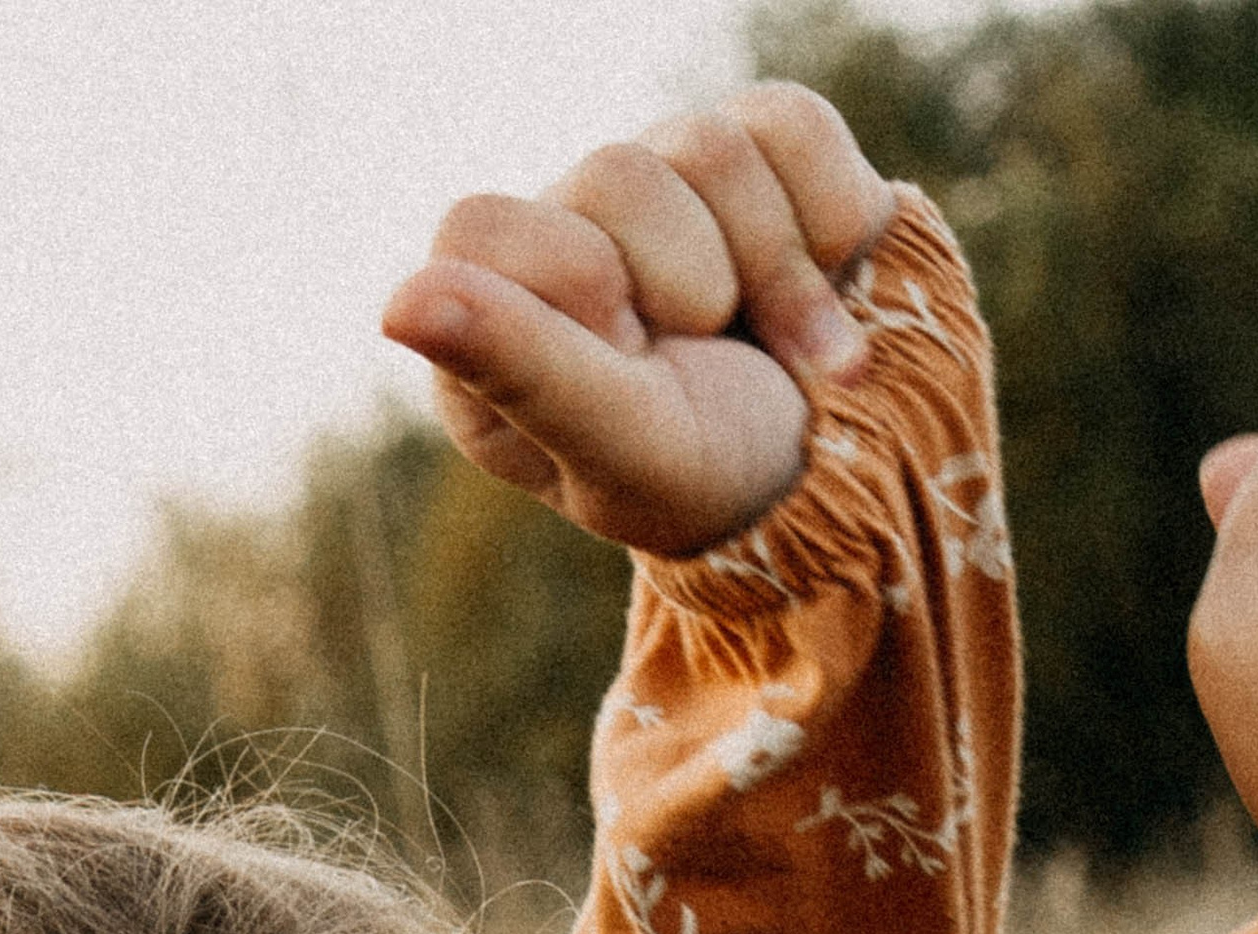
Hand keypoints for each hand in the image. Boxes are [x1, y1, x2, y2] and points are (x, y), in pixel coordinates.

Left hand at [381, 84, 896, 558]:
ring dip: (773, 274)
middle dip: (689, 289)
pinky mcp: (758, 144)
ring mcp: (663, 180)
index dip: (578, 295)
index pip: (481, 229)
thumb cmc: (715, 480)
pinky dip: (829, 228)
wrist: (858, 472)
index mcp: (493, 320)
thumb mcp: (623, 448)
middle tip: (703, 360)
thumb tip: (399, 303)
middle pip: (612, 174)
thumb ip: (522, 371)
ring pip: (709, 147)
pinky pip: (791, 130)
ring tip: (782, 352)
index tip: (628, 366)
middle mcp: (566, 233)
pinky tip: (822, 291)